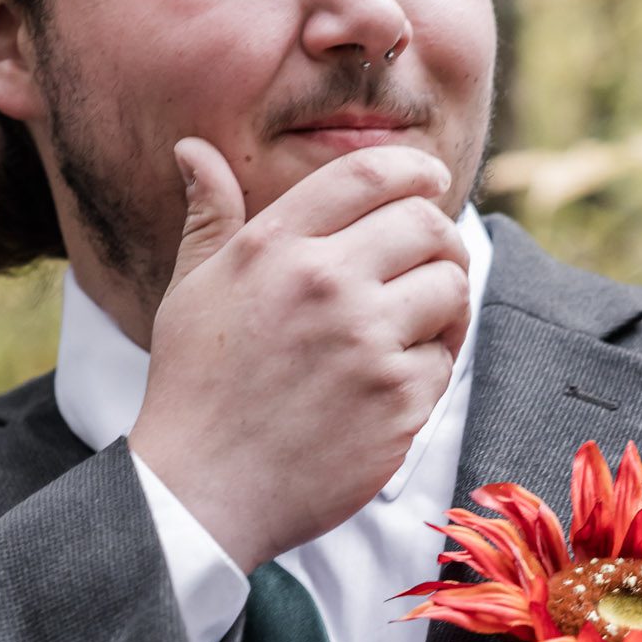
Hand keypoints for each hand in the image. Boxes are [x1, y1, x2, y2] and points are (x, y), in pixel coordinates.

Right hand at [129, 138, 471, 572]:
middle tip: (431, 259)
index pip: (368, 173)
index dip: (413, 169)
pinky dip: (429, 369)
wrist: (201, 492)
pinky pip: (444, 360)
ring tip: (416, 323)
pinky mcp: (398, 402)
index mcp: (274, 247)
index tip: (428, 181)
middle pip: (426, 224)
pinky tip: (394, 384)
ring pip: (450, 287)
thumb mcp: (191, 291)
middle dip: (438, 236)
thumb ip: (209, 217)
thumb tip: (193, 149)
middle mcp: (325, 284)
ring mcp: (367, 344)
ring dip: (442, 302)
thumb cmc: (194, 391)